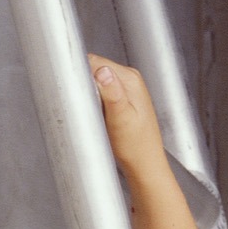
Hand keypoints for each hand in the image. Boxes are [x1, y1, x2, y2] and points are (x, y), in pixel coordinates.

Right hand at [87, 55, 170, 187]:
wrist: (145, 167)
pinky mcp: (122, 100)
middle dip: (85, 85)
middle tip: (91, 108)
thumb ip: (112, 93)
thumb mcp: (121, 119)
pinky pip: (100, 93)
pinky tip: (101, 117)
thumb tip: (103, 71)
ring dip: (89, 95)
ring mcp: (127, 89)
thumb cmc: (136, 148)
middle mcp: (130, 79)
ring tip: (97, 114)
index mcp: (130, 79)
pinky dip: (95, 103)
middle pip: (94, 68)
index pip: (95, 61)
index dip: (82, 75)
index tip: (82, 93)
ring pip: (95, 81)